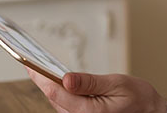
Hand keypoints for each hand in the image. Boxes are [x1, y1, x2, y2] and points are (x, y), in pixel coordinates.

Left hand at [26, 67, 166, 112]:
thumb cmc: (138, 98)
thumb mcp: (116, 84)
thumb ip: (89, 82)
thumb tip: (65, 79)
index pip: (56, 93)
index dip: (40, 77)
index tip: (28, 64)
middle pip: (53, 98)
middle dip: (41, 79)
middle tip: (28, 60)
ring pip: (57, 102)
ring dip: (48, 86)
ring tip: (37, 67)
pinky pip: (65, 105)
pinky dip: (58, 92)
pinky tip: (54, 79)